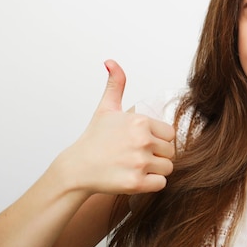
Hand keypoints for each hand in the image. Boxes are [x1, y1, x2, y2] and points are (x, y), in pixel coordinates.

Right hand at [54, 60, 174, 195]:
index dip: (158, 140)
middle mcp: (142, 141)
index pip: (170, 134)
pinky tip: (135, 178)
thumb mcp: (106, 108)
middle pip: (171, 151)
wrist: (76, 169)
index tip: (141, 143)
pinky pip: (161, 184)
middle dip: (157, 155)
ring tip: (135, 167)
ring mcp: (139, 163)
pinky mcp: (136, 183)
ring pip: (168, 168)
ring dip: (155, 170)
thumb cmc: (94, 139)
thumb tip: (111, 62)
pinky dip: (151, 184)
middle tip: (136, 157)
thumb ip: (115, 84)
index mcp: (140, 122)